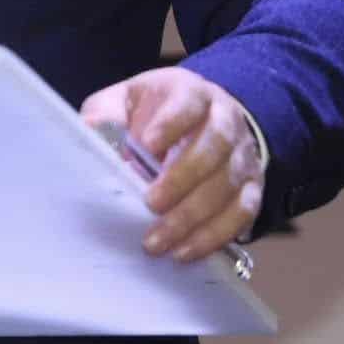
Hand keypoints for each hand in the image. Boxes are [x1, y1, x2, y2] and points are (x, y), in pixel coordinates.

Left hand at [80, 67, 263, 262]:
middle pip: (215, 145)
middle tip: (151, 204)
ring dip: (194, 217)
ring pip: (229, 186)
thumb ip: (108, 112)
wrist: (199, 121)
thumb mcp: (126, 100)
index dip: (171, 124)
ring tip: (159, 240)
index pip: (188, 103)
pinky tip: (185, 250)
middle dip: (182, 178)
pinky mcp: (252, 188)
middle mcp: (226, 120)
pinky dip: (214, 235)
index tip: (146, 146)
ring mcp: (243, 156)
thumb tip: (90, 128)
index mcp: (192, 93)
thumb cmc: (154, 112)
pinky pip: (242, 214)